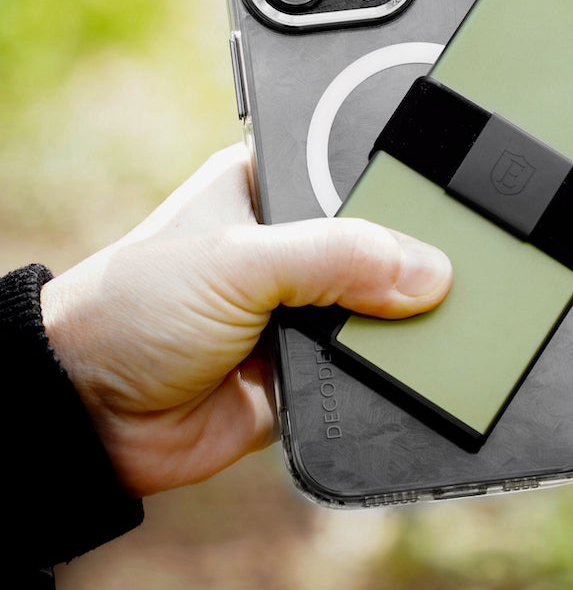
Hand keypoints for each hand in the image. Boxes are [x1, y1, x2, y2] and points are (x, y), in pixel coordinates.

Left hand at [40, 145, 451, 496]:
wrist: (88, 416)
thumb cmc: (132, 309)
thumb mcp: (237, 260)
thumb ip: (334, 257)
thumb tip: (426, 270)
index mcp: (267, 188)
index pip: (351, 173)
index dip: (398, 185)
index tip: (454, 200)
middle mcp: (289, 246)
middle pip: (376, 245)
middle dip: (411, 262)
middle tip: (468, 268)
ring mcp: (299, 310)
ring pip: (378, 309)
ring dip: (400, 323)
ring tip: (451, 322)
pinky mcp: (305, 368)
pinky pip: (365, 367)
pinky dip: (386, 371)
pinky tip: (418, 367)